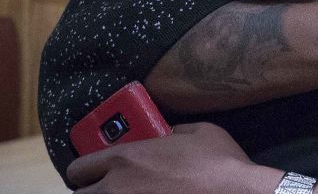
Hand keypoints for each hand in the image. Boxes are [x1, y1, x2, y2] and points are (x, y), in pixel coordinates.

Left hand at [67, 123, 275, 193]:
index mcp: (125, 158)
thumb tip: (168, 137)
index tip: (95, 172)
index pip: (78, 168)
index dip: (86, 171)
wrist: (237, 193)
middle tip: (109, 190)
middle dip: (91, 192)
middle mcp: (117, 187)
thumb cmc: (219, 162)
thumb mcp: (199, 132)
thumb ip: (174, 133)